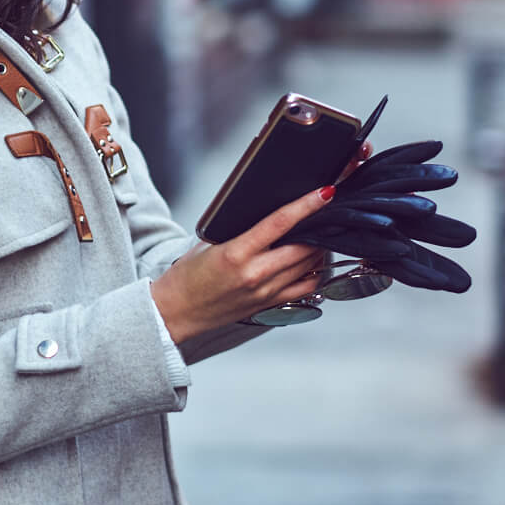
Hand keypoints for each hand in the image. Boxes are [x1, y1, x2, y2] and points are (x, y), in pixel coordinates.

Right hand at [150, 185, 336, 345]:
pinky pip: (306, 288)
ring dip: (319, 248)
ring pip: (309, 267)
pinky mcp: (269, 304)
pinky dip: (315, 272)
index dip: (306, 205)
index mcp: (235, 253)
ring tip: (322, 233)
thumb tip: (267, 212)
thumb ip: (238, 228)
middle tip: (328, 211)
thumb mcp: (207, 243)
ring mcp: (265, 292)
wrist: (176, 311)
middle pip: (303, 246)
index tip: (323, 193)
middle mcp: (254, 274)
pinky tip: (315, 261)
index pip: (280, 223)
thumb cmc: (188, 276)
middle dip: (320, 226)